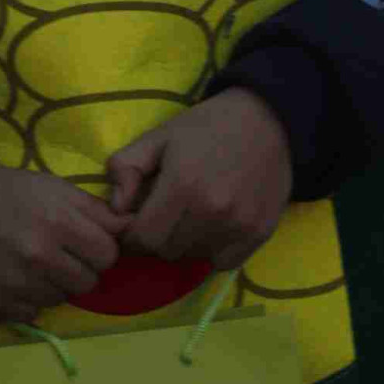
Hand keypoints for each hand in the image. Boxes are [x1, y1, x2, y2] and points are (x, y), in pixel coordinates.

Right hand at [0, 166, 129, 321]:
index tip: (82, 242)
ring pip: (62, 299)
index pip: (108, 255)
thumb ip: (95, 210)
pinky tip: (15, 277)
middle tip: (59, 253)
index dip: (98, 248)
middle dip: (80, 268)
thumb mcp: (54, 187)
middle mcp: (40, 257)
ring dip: (54, 285)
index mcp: (58, 223)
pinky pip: (33, 313)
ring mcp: (18, 285)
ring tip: (33, 263)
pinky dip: (29, 299)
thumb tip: (131, 227)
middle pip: (89, 283)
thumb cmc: (8, 193)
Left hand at [105, 90, 292, 270]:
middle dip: (156, 238)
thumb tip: (116, 207)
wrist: (267, 121)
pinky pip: (222, 262)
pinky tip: (212, 225)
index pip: (144, 239)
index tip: (135, 221)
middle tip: (162, 215)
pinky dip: (212, 250)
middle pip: (167, 252)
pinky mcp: (259, 234)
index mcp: (183, 186)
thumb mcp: (157, 136)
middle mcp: (213, 212)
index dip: (132, 235)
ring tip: (188, 216)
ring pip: (194, 258)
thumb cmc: (205, 128)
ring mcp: (239, 226)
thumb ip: (125, 167)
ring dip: (184, 244)